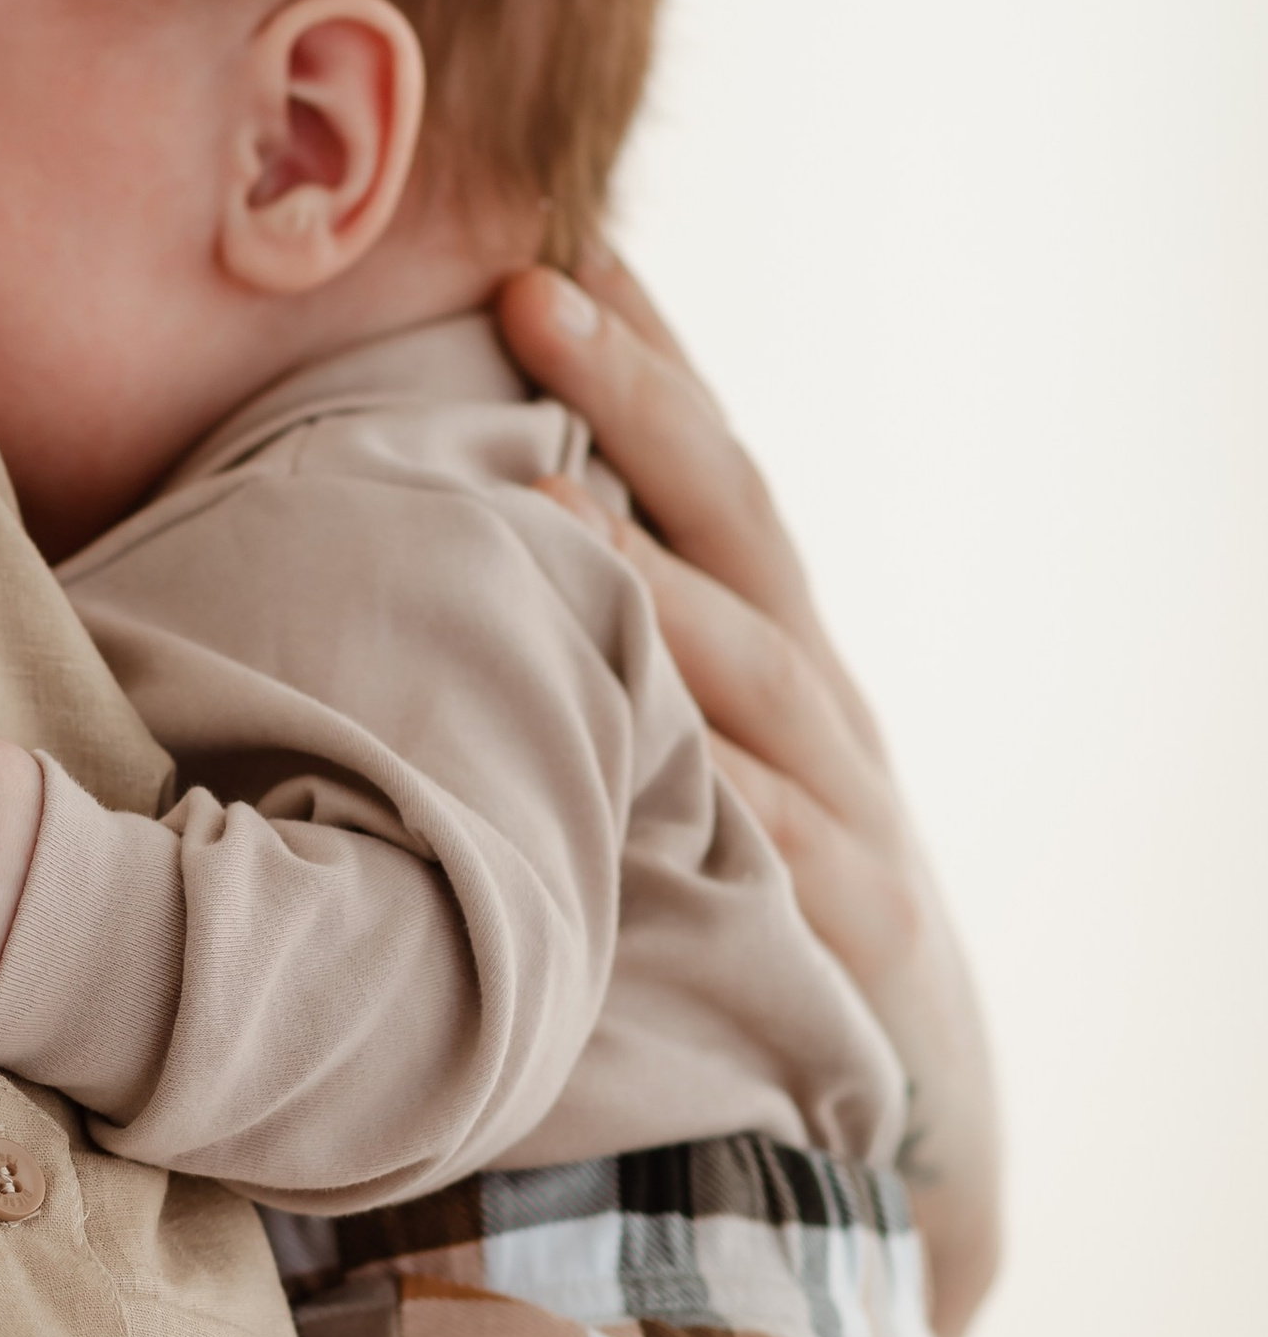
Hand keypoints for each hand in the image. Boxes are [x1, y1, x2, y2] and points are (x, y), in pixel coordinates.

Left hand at [497, 249, 1003, 1336]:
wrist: (906, 1110)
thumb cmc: (736, 905)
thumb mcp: (687, 769)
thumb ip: (593, 665)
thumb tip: (431, 550)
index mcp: (767, 644)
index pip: (699, 463)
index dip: (632, 342)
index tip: (546, 226)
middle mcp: (815, 698)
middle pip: (729, 517)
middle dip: (636, 397)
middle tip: (534, 289)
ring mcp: (840, 806)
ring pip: (748, 665)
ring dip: (648, 577)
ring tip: (547, 498)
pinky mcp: (842, 931)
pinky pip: (767, 845)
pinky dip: (705, 789)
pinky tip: (634, 740)